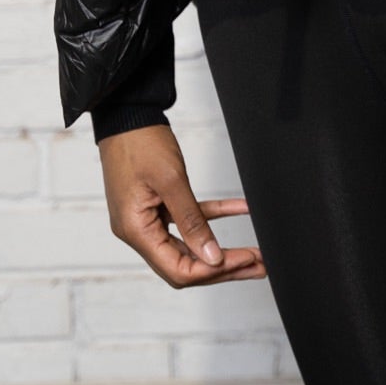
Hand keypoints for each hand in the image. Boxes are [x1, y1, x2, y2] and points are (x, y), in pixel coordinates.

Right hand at [99, 124, 266, 288]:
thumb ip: (192, 221)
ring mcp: (149, 219)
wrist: (127, 115)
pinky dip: (215, 215)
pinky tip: (240, 209)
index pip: (177, 269)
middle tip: (258, 265)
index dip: (212, 269)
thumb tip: (212, 257)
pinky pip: (190, 218)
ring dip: (222, 249)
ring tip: (254, 252)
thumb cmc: (139, 143)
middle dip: (223, 267)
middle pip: (185, 264)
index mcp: (136, 231)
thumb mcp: (171, 181)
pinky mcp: (158, 205)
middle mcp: (140, 231)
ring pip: (190, 246)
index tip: (243, 259)